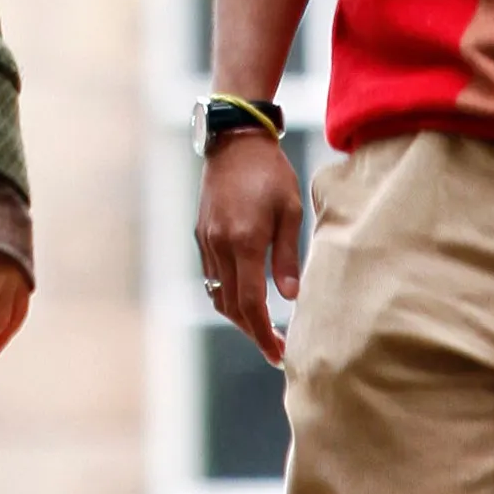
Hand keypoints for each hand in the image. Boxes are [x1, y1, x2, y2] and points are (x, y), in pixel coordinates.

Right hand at [195, 138, 305, 366]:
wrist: (234, 140)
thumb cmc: (270, 171)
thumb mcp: (290, 210)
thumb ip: (288, 256)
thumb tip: (291, 296)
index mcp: (244, 241)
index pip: (250, 303)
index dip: (263, 333)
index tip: (279, 353)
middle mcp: (220, 245)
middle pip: (231, 306)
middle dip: (253, 332)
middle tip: (277, 349)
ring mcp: (206, 241)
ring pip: (218, 295)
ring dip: (239, 317)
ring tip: (264, 327)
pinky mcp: (201, 235)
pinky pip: (212, 276)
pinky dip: (228, 295)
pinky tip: (248, 297)